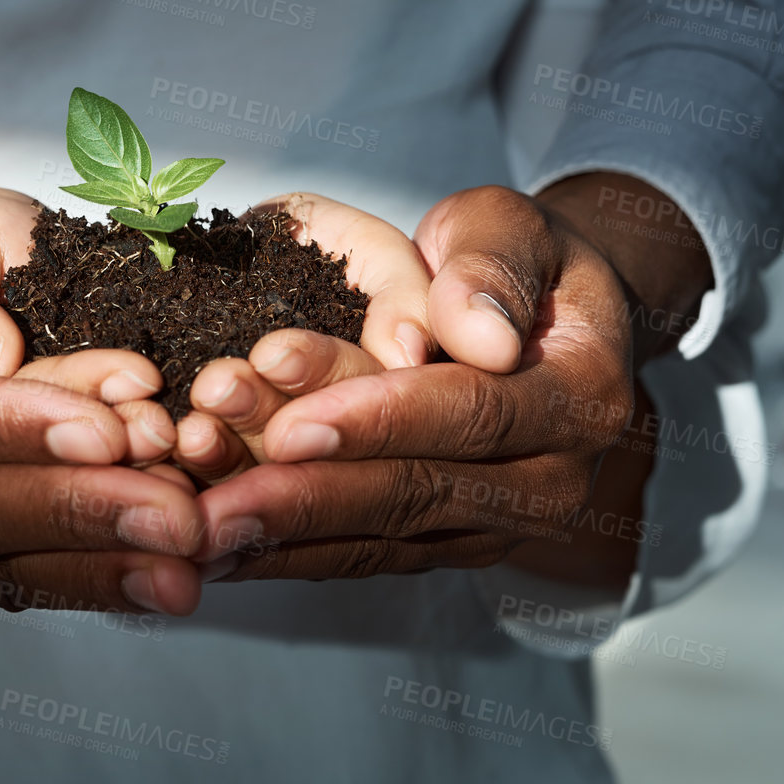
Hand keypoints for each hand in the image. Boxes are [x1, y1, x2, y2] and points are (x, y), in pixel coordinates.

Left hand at [191, 174, 712, 588]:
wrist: (529, 319)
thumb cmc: (511, 260)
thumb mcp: (510, 226)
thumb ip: (489, 264)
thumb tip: (481, 335)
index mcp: (583, 397)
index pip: (474, 414)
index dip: (380, 421)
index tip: (293, 426)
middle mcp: (555, 482)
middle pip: (418, 494)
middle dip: (308, 499)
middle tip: (216, 507)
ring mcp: (501, 526)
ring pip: (382, 538)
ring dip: (284, 538)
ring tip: (199, 533)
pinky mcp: (450, 545)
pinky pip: (365, 557)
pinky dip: (288, 555)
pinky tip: (217, 551)